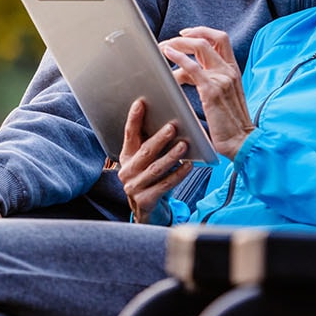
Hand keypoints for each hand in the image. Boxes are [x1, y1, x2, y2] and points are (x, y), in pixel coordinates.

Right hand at [115, 99, 191, 222]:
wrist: (148, 213)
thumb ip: (152, 146)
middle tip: (173, 127)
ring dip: (171, 156)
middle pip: (145, 152)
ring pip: (155, 168)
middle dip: (159, 138)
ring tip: (184, 145)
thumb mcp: (147, 162)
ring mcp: (134, 187)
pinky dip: (178, 174)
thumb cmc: (152, 181)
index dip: (134, 119)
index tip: (141, 103)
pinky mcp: (144, 201)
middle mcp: (126, 171)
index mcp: (126, 158)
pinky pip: (164, 185)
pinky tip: (189, 166)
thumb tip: (169, 124)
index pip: (129, 135)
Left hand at [161, 27, 250, 158]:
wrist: (240, 141)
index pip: (220, 39)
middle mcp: (229, 71)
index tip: (184, 34)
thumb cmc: (228, 123)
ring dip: (178, 44)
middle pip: (208, 39)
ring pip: (200, 47)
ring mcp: (222, 78)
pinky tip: (167, 54)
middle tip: (167, 42)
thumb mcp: (219, 95)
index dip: (202, 32)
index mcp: (233, 70)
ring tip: (162, 49)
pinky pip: (192, 67)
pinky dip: (178, 57)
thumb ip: (205, 80)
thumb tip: (181, 72)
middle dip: (185, 36)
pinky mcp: (212, 90)